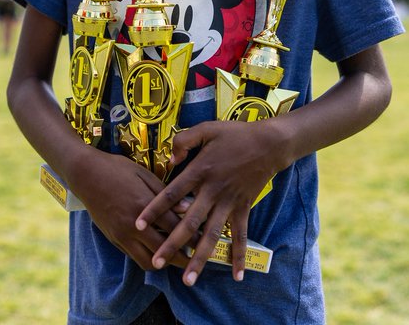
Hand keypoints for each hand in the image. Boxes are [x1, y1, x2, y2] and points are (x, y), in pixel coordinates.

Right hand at [70, 150, 190, 270]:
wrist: (85, 174)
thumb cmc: (117, 169)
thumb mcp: (145, 175)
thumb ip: (167, 195)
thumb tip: (189, 207)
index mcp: (144, 205)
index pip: (175, 228)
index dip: (192, 237)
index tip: (204, 241)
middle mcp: (133, 225)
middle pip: (164, 251)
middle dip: (182, 258)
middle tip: (195, 258)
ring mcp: (121, 234)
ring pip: (147, 260)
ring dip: (164, 262)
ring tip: (177, 259)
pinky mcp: (113, 239)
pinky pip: (133, 256)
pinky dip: (147, 257)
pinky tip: (157, 252)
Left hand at [135, 119, 281, 284]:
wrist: (270, 144)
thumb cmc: (236, 135)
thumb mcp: (207, 129)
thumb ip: (184, 141)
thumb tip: (170, 159)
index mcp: (200, 171)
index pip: (172, 194)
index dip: (154, 209)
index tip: (138, 224)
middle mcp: (213, 191)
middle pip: (188, 223)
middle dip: (172, 244)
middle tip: (157, 263)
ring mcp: (229, 203)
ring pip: (211, 235)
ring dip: (200, 258)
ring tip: (189, 279)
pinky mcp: (243, 208)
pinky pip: (240, 236)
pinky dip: (238, 256)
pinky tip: (236, 276)